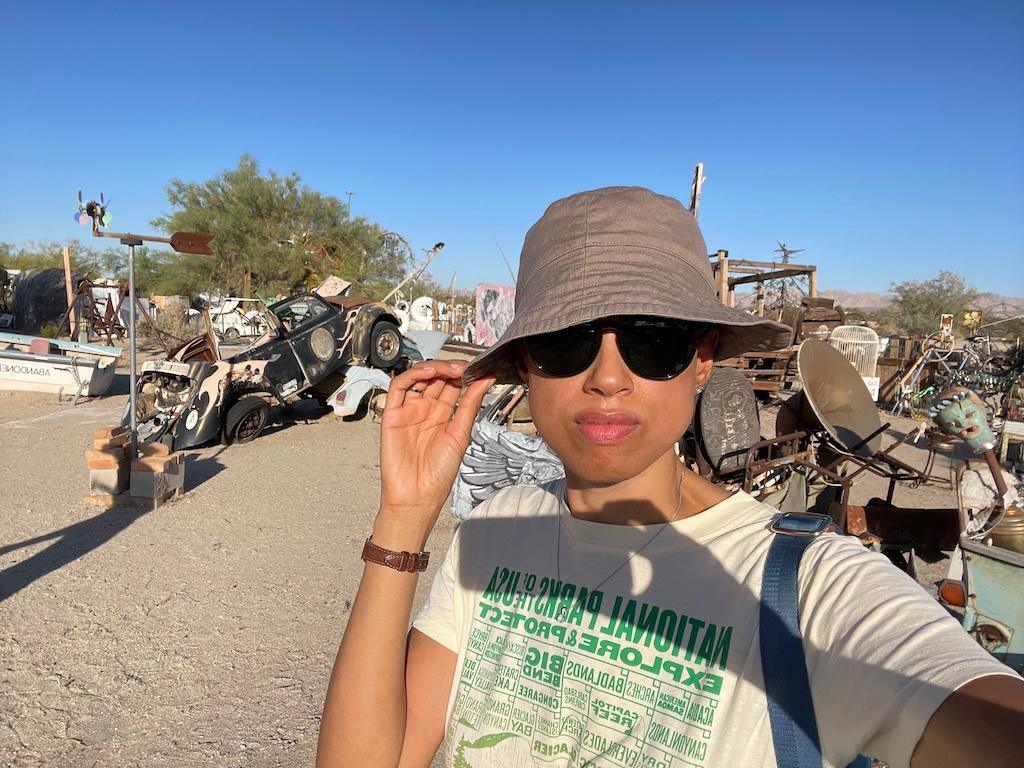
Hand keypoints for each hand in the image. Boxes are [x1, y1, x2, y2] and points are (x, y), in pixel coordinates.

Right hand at [377, 360, 494, 539]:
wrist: (418, 495)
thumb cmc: (438, 473)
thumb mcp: (460, 434)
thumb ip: (470, 404)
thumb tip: (486, 380)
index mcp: (444, 416)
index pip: (453, 386)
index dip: (464, 374)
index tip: (479, 367)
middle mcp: (426, 410)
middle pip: (437, 378)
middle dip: (452, 368)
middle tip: (466, 366)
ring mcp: (409, 410)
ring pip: (419, 378)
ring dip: (435, 367)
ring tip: (451, 368)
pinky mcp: (392, 414)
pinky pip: (399, 387)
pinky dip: (413, 374)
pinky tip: (429, 372)